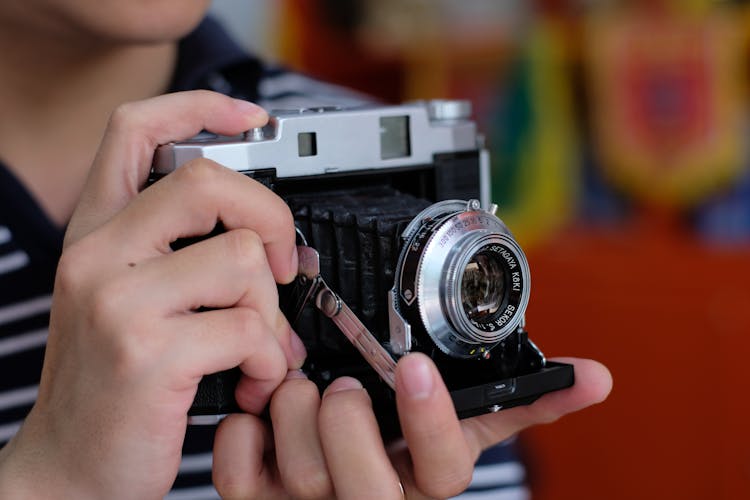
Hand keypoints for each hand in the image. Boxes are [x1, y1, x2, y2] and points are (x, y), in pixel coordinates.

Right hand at [0, 91, 306, 498]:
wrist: (70, 468)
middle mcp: (98, 255)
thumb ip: (181, 257)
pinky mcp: (148, 354)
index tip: (250, 117)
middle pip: (208, 180)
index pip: (136, 130)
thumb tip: (266, 240)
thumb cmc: (112, 384)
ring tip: (256, 351)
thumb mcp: (128, 301)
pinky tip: (249, 383)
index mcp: (96, 232)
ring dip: (270, 312)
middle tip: (279, 268)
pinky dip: (268, 362)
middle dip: (270, 220)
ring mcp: (118, 302)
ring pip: (240, 260)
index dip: (199, 107)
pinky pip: (249, 330)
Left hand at [212, 355, 610, 498]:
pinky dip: (241, 438)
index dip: (431, 422)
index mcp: (424, 475)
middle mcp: (372, 495)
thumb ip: (517, 401)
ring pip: (303, 478)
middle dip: (350, 424)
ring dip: (295, 418)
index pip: (443, 467)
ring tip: (296, 387)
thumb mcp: (459, 422)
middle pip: (367, 486)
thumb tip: (596, 379)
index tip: (416, 369)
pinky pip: (239, 481)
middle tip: (342, 383)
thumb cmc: (399, 442)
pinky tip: (255, 412)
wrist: (327, 477)